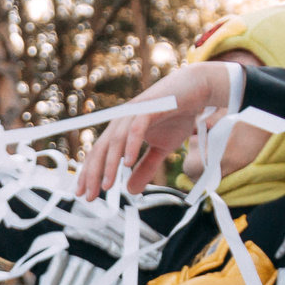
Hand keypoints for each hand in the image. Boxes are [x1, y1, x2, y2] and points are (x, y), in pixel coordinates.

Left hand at [74, 61, 234, 200]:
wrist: (199, 88)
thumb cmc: (178, 115)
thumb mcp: (161, 148)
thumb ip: (146, 168)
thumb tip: (131, 191)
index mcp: (122, 129)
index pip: (100, 153)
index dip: (90, 173)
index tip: (84, 194)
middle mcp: (123, 119)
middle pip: (101, 148)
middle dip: (92, 174)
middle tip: (89, 196)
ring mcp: (135, 112)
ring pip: (116, 140)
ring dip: (110, 165)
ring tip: (107, 186)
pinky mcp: (150, 107)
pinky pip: (136, 128)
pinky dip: (131, 145)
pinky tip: (128, 163)